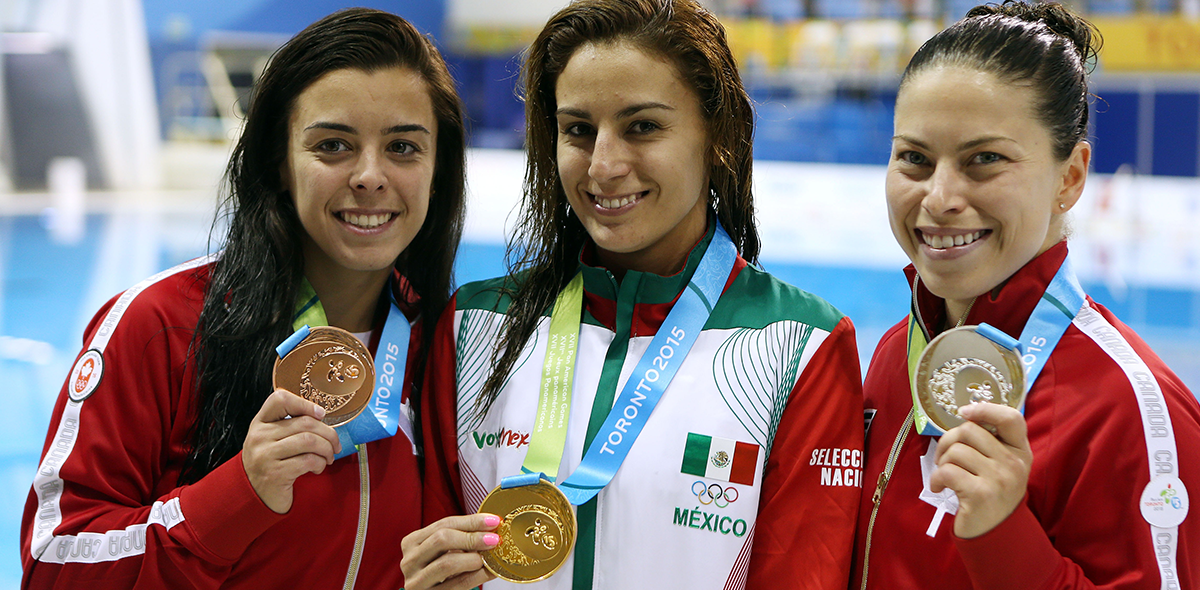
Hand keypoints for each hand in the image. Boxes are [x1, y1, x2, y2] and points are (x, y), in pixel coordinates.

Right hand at [242, 389, 340, 513]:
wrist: (254, 495)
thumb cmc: (271, 463)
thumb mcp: (273, 439)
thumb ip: (290, 425)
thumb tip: (320, 416)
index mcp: (260, 423)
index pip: (279, 399)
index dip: (304, 403)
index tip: (320, 414)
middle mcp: (259, 437)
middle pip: (305, 423)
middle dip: (328, 433)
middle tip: (335, 445)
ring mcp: (265, 455)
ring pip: (309, 441)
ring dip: (327, 449)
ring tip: (328, 457)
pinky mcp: (275, 474)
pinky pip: (308, 461)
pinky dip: (320, 463)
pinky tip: (317, 468)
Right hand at [401, 514, 500, 589]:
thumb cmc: (438, 571)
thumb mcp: (442, 552)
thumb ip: (459, 538)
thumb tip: (491, 526)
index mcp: (412, 542)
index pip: (443, 524)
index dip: (471, 521)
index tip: (493, 521)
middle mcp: (410, 560)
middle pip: (441, 539)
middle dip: (472, 537)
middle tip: (494, 539)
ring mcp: (416, 581)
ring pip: (448, 563)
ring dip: (474, 558)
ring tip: (491, 557)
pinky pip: (458, 584)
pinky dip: (478, 576)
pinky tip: (491, 571)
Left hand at [930, 402, 1032, 538]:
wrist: (994, 534)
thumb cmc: (991, 493)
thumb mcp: (1000, 465)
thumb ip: (990, 441)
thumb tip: (965, 414)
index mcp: (1021, 451)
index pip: (1011, 418)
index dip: (986, 408)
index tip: (964, 412)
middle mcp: (1014, 463)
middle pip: (971, 430)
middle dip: (948, 441)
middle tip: (945, 458)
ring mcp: (999, 478)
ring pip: (956, 450)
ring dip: (942, 461)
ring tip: (945, 475)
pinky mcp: (981, 494)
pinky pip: (947, 471)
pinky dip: (935, 478)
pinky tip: (938, 487)